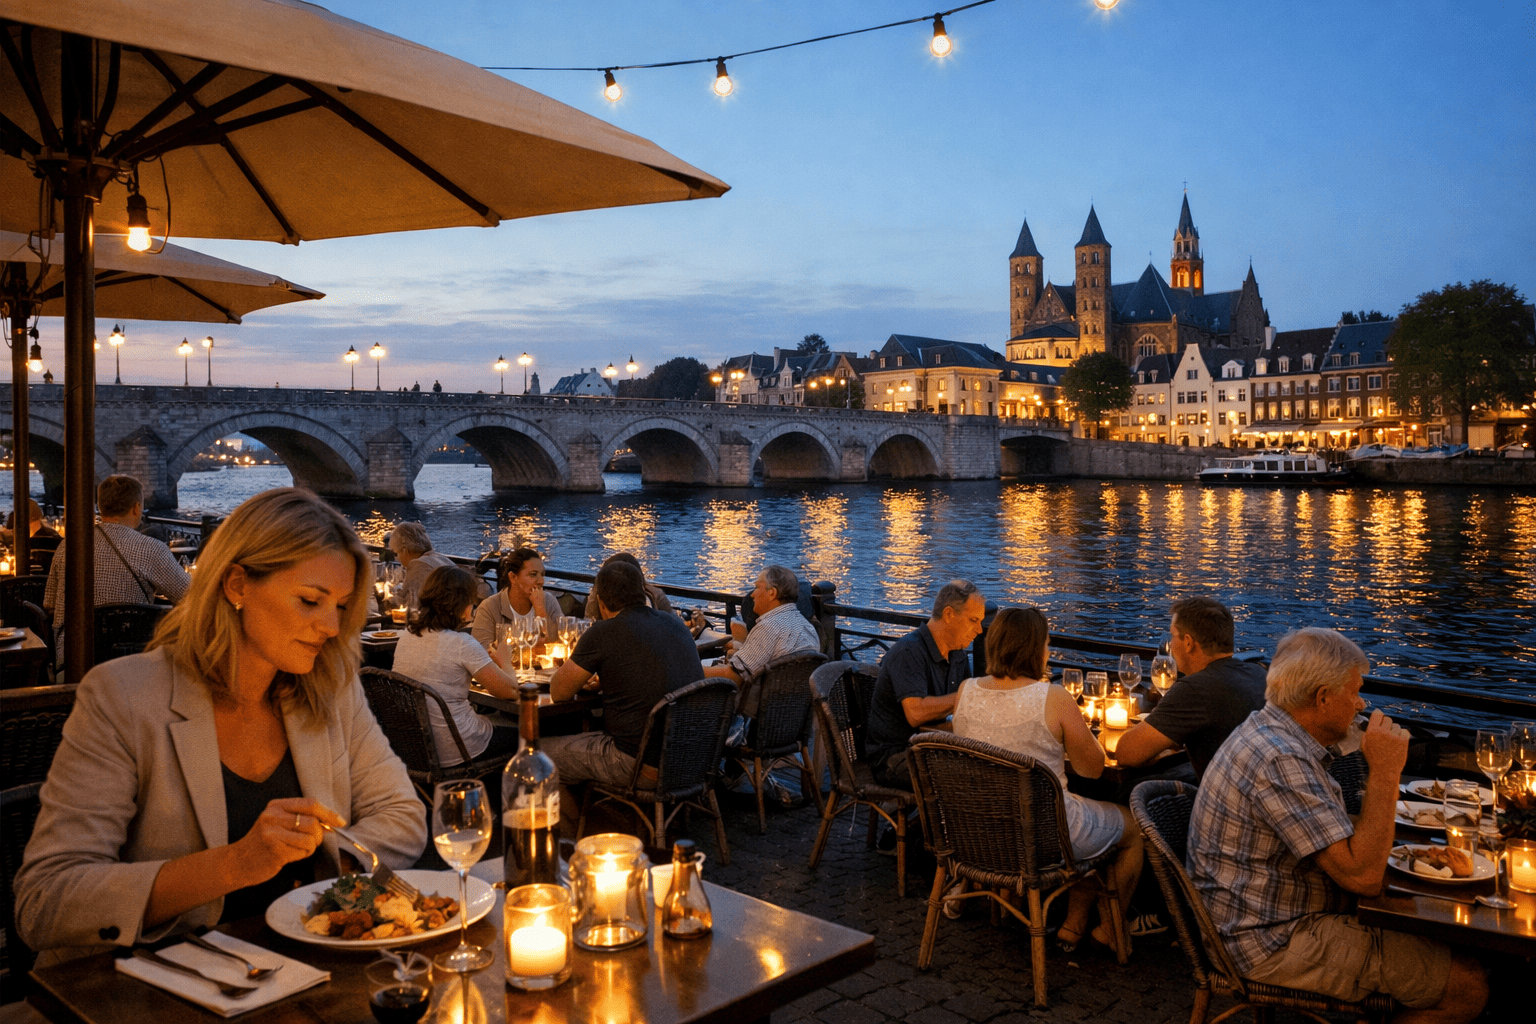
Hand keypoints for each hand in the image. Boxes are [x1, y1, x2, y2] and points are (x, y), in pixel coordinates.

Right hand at [231, 798, 345, 886]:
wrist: (237, 863)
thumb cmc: (264, 844)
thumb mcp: (278, 823)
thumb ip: (302, 819)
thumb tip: (332, 822)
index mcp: (276, 805)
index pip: (311, 804)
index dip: (328, 813)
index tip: (339, 822)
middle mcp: (272, 816)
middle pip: (313, 822)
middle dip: (318, 835)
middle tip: (310, 843)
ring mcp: (272, 832)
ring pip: (310, 838)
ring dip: (310, 847)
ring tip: (297, 850)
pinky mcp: (274, 850)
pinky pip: (302, 852)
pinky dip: (302, 856)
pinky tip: (289, 856)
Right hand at [1358, 709, 1408, 778]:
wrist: (1384, 771)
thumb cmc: (1374, 759)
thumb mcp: (1364, 745)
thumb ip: (1368, 732)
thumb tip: (1372, 723)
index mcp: (1371, 732)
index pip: (1377, 714)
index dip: (1379, 715)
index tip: (1379, 716)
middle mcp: (1383, 732)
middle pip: (1388, 719)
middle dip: (1387, 724)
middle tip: (1386, 732)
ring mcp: (1394, 736)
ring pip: (1397, 726)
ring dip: (1394, 731)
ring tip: (1391, 740)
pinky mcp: (1403, 741)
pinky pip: (1405, 731)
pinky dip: (1403, 735)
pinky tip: (1398, 741)